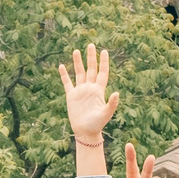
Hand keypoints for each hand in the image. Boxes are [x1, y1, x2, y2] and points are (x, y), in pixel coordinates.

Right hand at [60, 45, 119, 164]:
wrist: (85, 132)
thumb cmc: (97, 124)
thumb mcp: (106, 114)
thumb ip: (112, 104)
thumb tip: (117, 93)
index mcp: (99, 90)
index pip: (102, 73)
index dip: (103, 62)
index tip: (104, 51)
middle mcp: (90, 88)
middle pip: (91, 69)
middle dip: (91, 57)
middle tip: (91, 45)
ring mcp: (80, 91)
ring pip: (79, 73)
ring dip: (78, 62)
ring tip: (76, 51)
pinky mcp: (71, 96)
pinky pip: (67, 83)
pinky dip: (64, 75)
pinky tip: (61, 66)